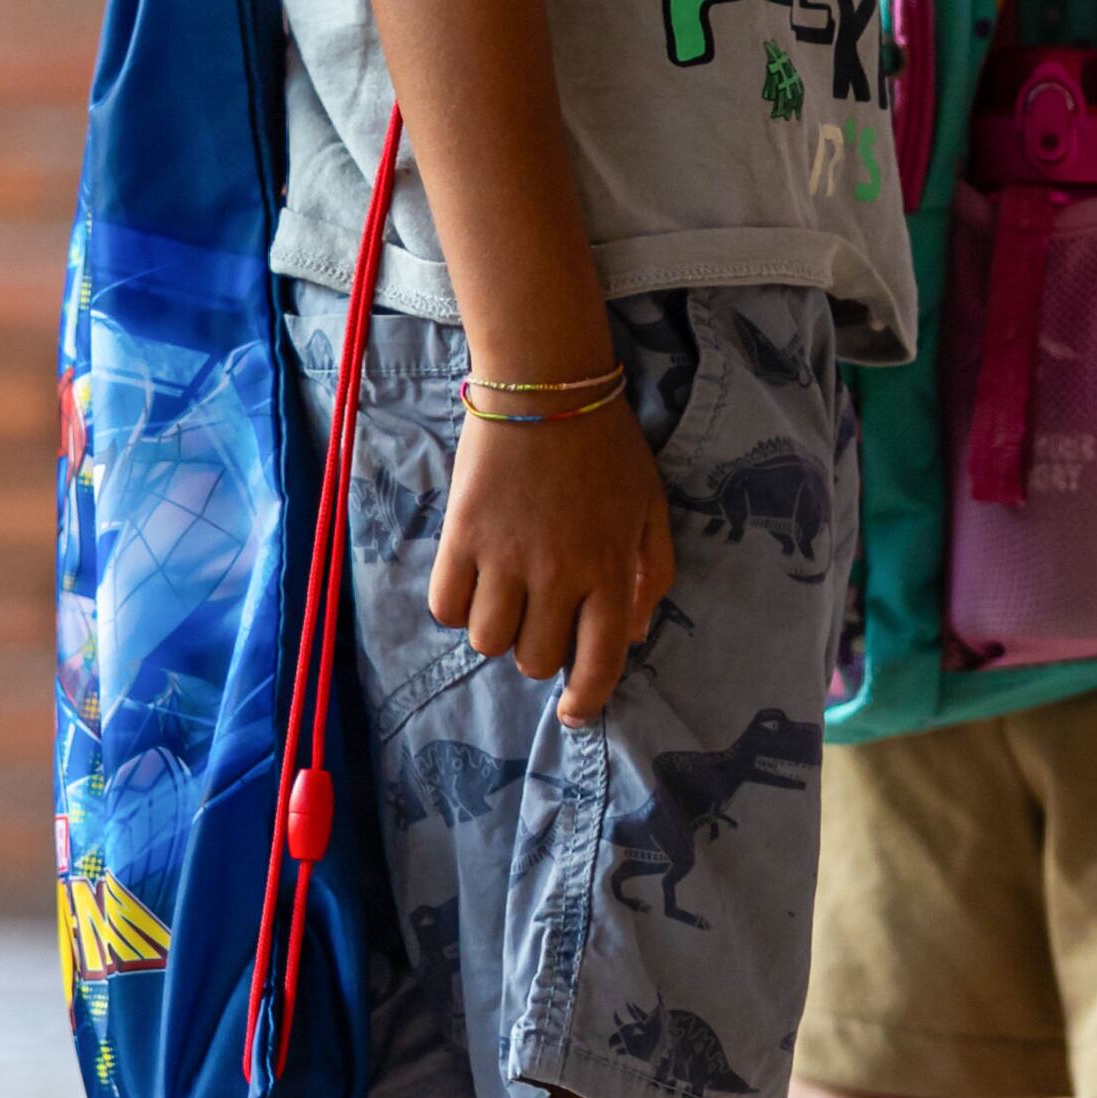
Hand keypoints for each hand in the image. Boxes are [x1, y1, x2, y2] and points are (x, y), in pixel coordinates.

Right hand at [427, 394, 672, 727]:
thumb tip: (634, 635)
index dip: (586, 699)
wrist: (544, 385)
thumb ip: (650, 574)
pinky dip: (456, 607)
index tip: (572, 712)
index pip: (599, 660)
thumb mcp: (650, 508)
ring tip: (505, 599)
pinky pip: (446, 606)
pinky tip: (471, 584)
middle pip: (533, 659)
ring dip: (496, 632)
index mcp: (610, 570)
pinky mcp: (461, 537)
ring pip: (487, 642)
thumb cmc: (605, 447)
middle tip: (540, 619)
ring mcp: (506, 557)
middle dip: (537, 652)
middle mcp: (559, 573)